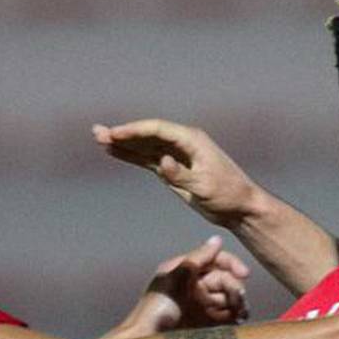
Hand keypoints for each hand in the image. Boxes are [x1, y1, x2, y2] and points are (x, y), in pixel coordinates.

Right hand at [93, 119, 261, 228]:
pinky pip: (148, 159)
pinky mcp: (174, 169)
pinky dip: (132, 156)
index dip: (133, 131)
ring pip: (145, 146)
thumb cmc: (228, 195)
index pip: (157, 130)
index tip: (114, 135)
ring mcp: (177, 155)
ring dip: (123, 144)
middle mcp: (183, 143)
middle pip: (147, 134)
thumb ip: (181, 175)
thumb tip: (161, 162)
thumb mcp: (205, 187)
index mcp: (192, 140)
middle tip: (97, 133)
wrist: (240, 208)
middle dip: (123, 134)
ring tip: (99, 139)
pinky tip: (115, 153)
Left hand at [117, 236, 250, 337]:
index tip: (245, 274)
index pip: (215, 260)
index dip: (232, 264)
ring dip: (239, 303)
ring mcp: (202, 304)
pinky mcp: (206, 323)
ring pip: (229, 298)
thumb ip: (197, 258)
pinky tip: (239, 321)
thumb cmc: (155, 308)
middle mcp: (196, 285)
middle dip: (235, 288)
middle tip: (238, 300)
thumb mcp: (175, 277)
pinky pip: (228, 316)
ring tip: (241, 314)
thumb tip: (217, 240)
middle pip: (225, 280)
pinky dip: (236, 317)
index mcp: (186, 270)